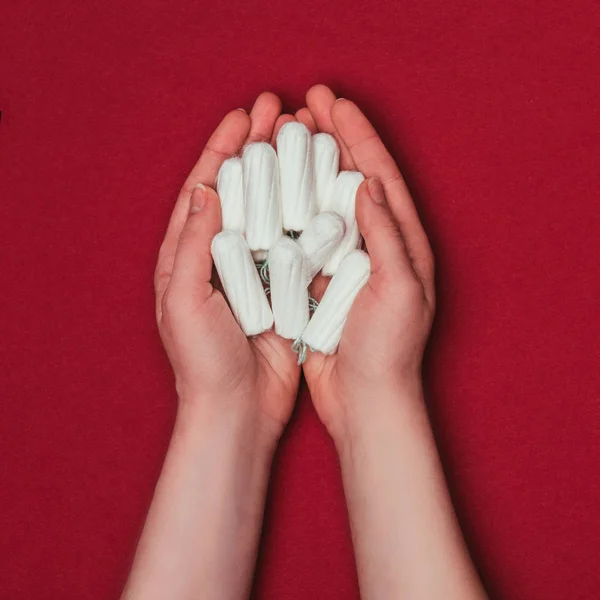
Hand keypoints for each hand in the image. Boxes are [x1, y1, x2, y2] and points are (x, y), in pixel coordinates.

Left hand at [154, 92, 299, 439]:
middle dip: (256, 150)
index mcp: (184, 256)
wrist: (236, 410)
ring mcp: (251, 272)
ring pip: (269, 212)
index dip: (221, 148)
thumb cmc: (201, 363)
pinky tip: (323, 193)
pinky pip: (293, 243)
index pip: (203, 188)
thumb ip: (191, 244)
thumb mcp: (183, 301)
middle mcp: (217, 258)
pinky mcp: (279, 289)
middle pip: (239, 191)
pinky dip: (305, 215)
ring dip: (284, 176)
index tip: (244, 114)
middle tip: (279, 112)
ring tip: (304, 142)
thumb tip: (206, 188)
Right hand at [302, 85, 435, 443]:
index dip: (359, 136)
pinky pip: (306, 236)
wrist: (367, 402)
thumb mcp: (400, 291)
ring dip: (307, 170)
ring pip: (325, 204)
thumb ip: (387, 236)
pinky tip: (271, 193)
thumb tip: (368, 183)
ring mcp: (348, 264)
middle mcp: (377, 248)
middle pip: (352, 180)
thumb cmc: (389, 353)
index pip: (381, 175)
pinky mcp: (323, 283)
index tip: (334, 103)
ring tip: (286, 139)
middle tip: (307, 106)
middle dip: (332, 141)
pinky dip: (290, 211)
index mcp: (405, 244)